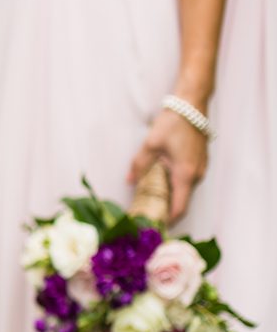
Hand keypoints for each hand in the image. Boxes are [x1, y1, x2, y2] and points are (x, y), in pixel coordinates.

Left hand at [128, 105, 208, 223]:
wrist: (192, 105)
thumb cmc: (173, 123)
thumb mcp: (151, 144)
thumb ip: (139, 165)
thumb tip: (130, 181)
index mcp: (185, 174)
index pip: (179, 208)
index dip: (167, 221)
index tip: (153, 227)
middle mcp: (196, 175)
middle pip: (181, 202)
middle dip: (164, 211)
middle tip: (144, 215)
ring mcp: (200, 169)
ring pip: (183, 191)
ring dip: (168, 198)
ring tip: (148, 202)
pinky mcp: (199, 163)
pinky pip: (186, 181)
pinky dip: (174, 187)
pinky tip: (159, 184)